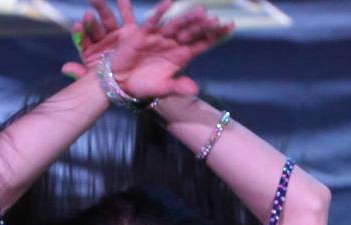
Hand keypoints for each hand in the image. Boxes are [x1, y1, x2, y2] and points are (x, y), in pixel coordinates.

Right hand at [62, 0, 234, 98]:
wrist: (121, 83)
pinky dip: (160, 13)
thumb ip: (177, 88)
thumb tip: (195, 90)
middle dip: (203, 25)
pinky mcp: (144, 34)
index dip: (215, 35)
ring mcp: (160, 37)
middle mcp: (173, 43)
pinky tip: (169, 3)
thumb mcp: (161, 89)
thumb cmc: (143, 86)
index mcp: (181, 55)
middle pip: (192, 32)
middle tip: (215, 19)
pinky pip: (153, 22)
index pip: (202, 43)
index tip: (229, 26)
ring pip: (176, 25)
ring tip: (200, 12)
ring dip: (187, 18)